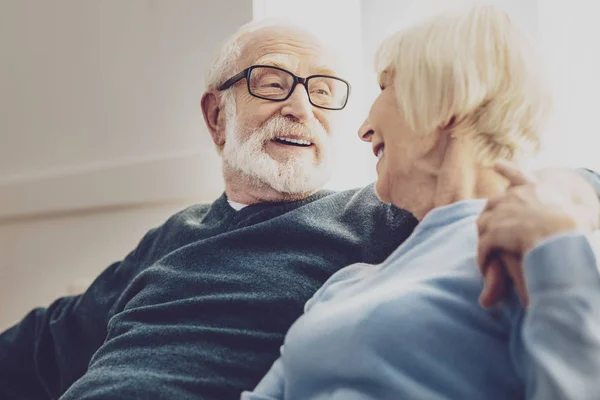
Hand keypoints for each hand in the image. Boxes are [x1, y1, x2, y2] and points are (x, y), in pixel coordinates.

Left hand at [477, 160, 599, 307]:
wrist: (563, 236)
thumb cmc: (578, 228)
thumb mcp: (586, 215)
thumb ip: (587, 215)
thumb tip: (598, 220)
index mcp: (534, 189)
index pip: (518, 176)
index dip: (507, 170)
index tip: (496, 164)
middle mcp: (513, 197)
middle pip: (493, 203)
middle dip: (490, 215)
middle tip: (488, 231)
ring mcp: (502, 214)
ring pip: (484, 225)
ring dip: (484, 239)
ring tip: (486, 254)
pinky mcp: (495, 233)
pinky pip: (483, 245)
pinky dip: (483, 257)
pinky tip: (484, 268)